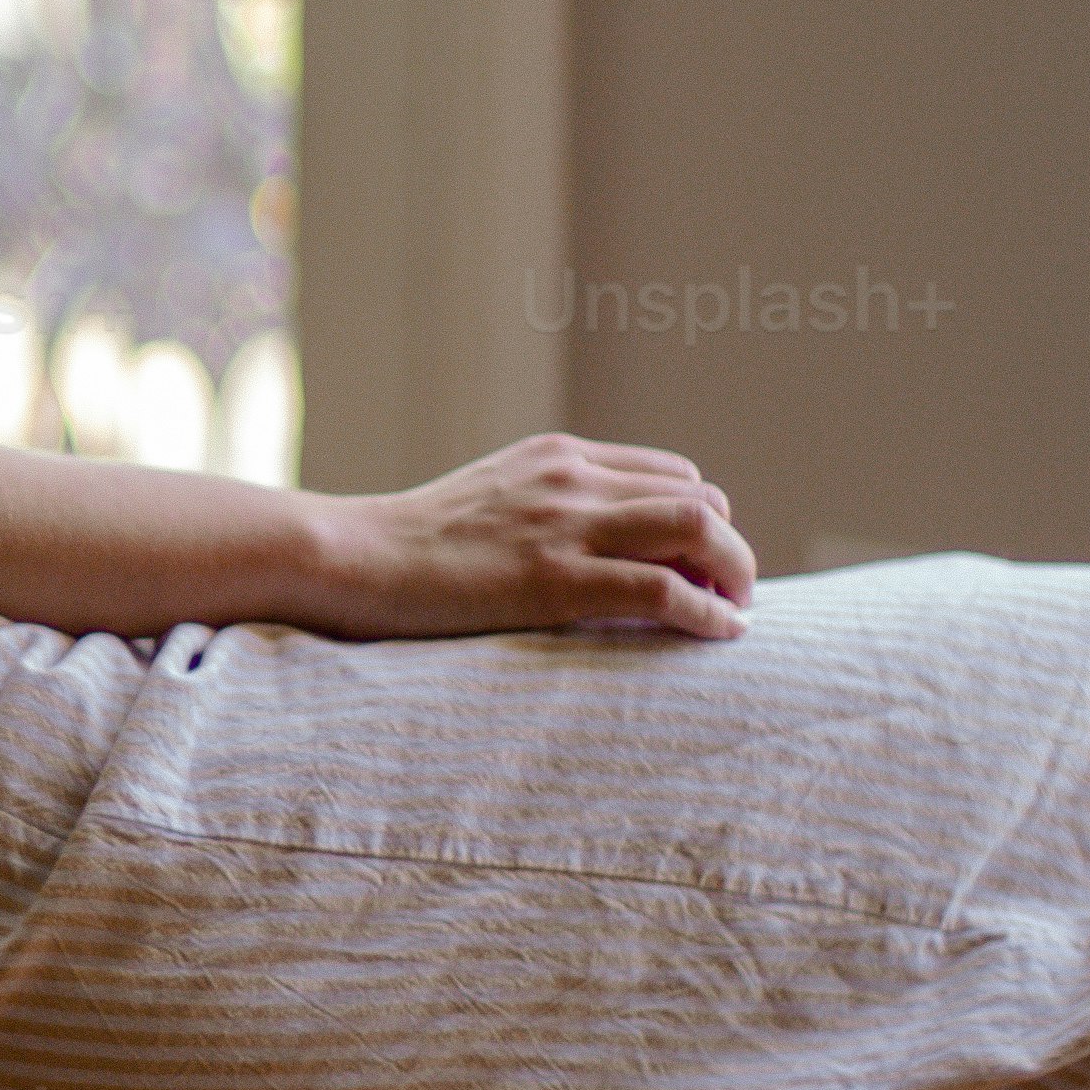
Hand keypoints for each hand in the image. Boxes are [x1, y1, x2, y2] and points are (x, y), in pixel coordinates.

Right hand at [300, 434, 756, 644]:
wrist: (353, 557)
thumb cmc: (413, 545)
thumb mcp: (491, 500)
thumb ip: (546, 508)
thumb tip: (596, 546)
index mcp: (560, 456)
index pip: (674, 475)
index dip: (703, 521)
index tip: (703, 567)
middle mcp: (573, 479)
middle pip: (699, 498)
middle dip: (729, 548)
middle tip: (729, 597)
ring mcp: (565, 526)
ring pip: (698, 529)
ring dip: (734, 574)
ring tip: (736, 615)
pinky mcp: (555, 581)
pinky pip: (664, 589)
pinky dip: (708, 612)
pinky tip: (720, 634)